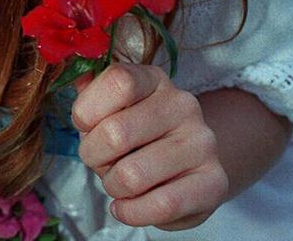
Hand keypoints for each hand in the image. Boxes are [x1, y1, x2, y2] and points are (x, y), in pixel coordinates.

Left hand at [71, 64, 228, 230]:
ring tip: (117, 182)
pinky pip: (161, 206)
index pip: (118, 81)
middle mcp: (182, 105)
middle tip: (98, 161)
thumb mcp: (114, 108)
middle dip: (93, 155)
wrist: (188, 165)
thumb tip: (78, 83)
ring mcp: (202, 142)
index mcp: (154, 79)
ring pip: (132, 175)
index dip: (88, 108)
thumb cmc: (139, 134)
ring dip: (112, 185)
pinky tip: (125, 207)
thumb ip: (92, 95)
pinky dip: (131, 212)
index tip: (83, 124)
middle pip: (117, 132)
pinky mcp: (214, 182)